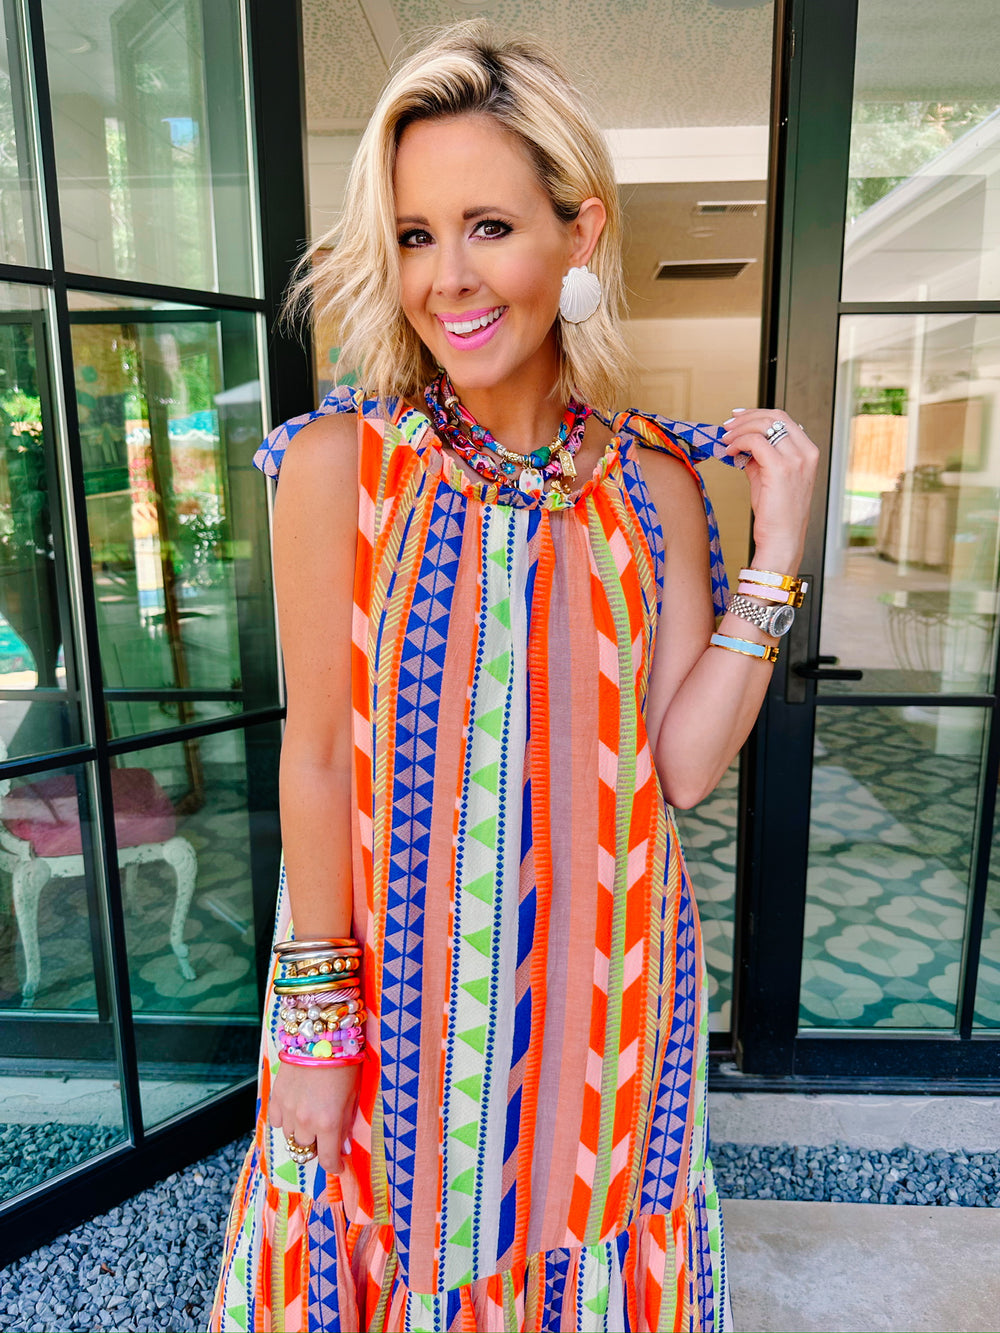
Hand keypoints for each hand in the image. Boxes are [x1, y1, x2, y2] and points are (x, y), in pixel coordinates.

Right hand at [268, 1059, 360, 1174]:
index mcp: (329, 1123)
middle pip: (307, 1150)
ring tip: (311, 1117)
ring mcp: (288, 1110)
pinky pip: (276, 1122)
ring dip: (301, 1133)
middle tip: (326, 1133)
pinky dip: (285, 1120)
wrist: (320, 1035)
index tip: (339, 1166)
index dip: (335, 1167)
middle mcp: (306, 1121)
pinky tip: (294, 1109)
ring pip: (291, 1137)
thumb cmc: (344, 1063)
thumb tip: (342, 1147)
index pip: (328, 1159)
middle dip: (318, 1145)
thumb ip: (346, 1124)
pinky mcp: (276, 1097)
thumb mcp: (353, 1095)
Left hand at [721, 408, 818, 570]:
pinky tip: (729, 452)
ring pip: (765, 425)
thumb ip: (760, 458)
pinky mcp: (781, 469)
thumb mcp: (769, 478)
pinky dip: (739, 442)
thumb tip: (742, 443)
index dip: (757, 414)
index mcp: (808, 452)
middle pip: (775, 416)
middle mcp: (806, 453)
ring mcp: (796, 460)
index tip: (737, 418)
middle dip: (746, 417)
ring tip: (725, 440)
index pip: (784, 419)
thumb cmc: (776, 515)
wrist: (781, 540)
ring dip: (740, 429)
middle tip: (727, 426)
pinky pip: (756, 441)